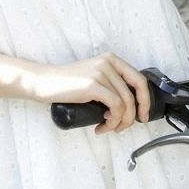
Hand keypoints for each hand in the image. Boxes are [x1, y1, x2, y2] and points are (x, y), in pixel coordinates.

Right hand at [24, 52, 150, 133]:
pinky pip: (114, 106)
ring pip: (125, 103)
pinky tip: (102, 125)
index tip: (143, 115)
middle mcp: (108, 63)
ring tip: (107, 128)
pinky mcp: (92, 84)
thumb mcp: (93, 78)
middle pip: (135, 92)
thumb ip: (110, 85)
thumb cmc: (66, 85)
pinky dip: (112, 120)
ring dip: (119, 122)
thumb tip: (127, 108)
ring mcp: (100, 72)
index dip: (145, 100)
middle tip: (125, 127)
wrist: (43, 82)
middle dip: (134, 114)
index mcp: (111, 60)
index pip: (139, 80)